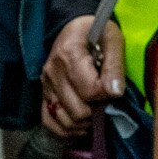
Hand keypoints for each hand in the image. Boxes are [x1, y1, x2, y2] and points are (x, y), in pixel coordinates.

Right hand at [41, 16, 125, 132]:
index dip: (107, 95)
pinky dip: (67, 129)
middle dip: (97, 111)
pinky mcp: (43, 95)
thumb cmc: (96, 33)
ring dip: (84, 122)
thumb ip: (115, 65)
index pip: (90, 91)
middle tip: (106, 100)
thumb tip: (115, 92)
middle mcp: (52, 72)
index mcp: (69, 54)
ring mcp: (45, 86)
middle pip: (77, 111)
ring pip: (65, 121)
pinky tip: (82, 122)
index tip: (114, 88)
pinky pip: (50, 124)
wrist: (73, 29)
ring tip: (95, 109)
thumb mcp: (112, 39)